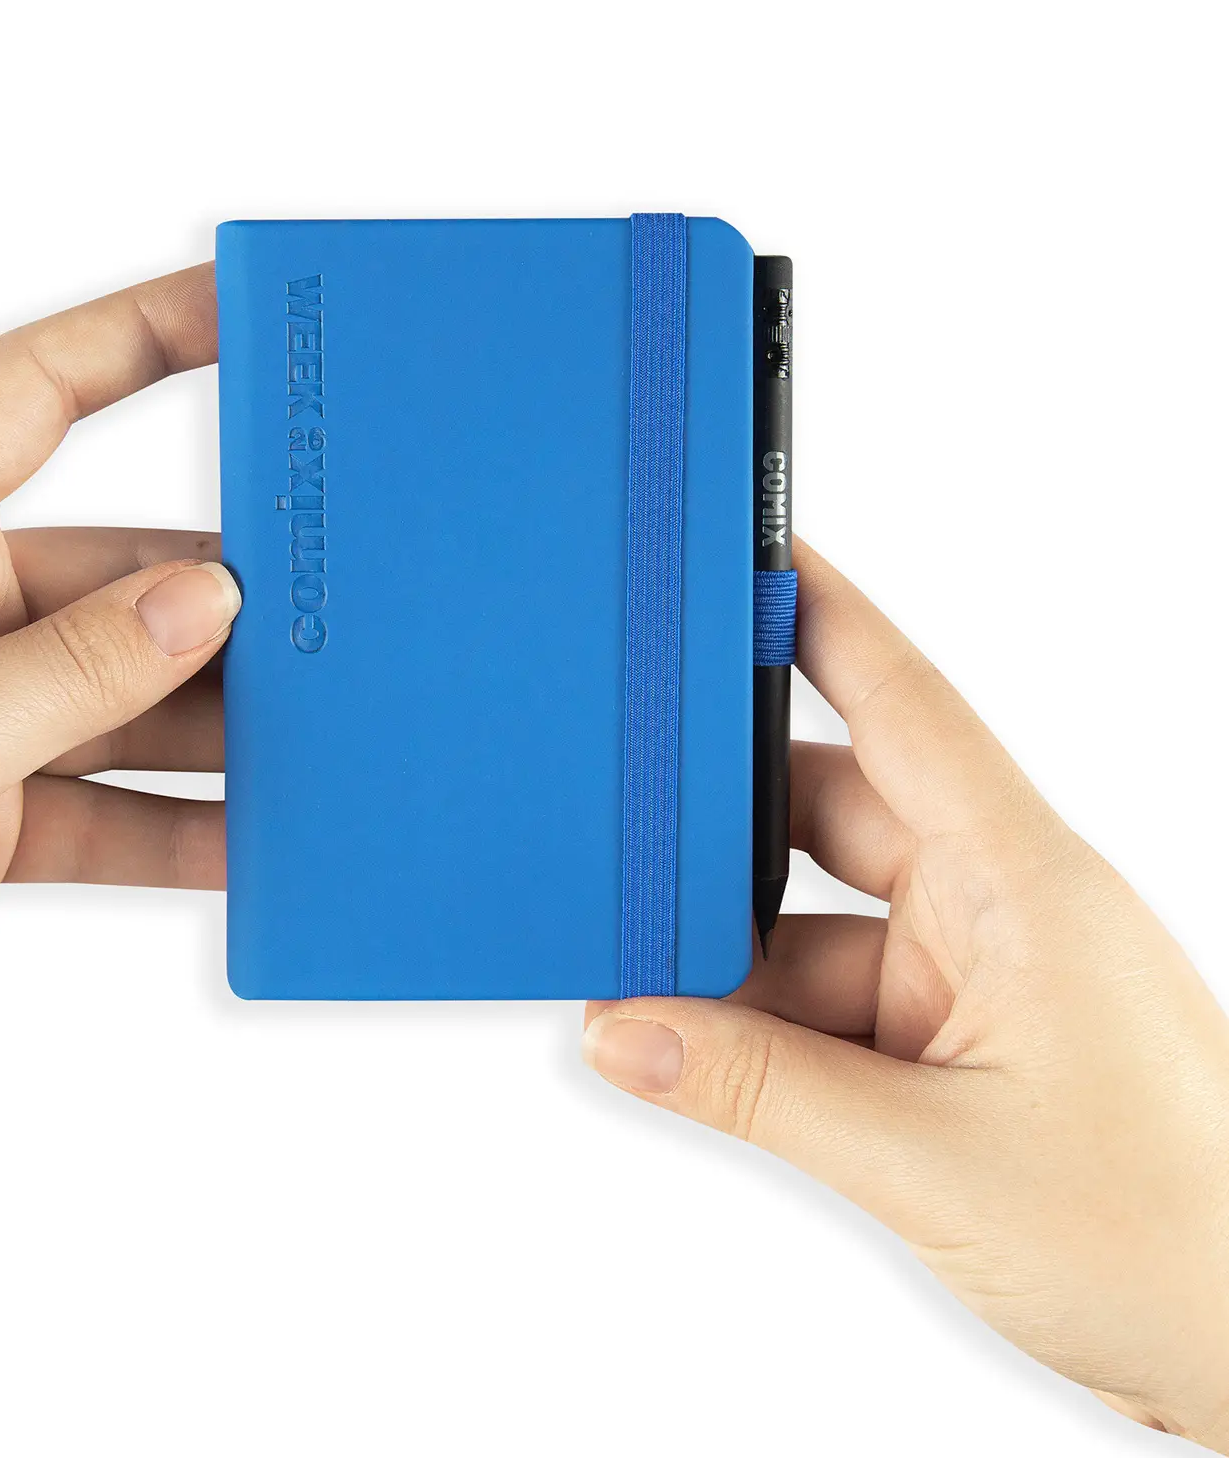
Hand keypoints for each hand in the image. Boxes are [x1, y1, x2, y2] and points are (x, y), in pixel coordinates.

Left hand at [0, 265, 235, 1083]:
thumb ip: (67, 676)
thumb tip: (200, 603)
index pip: (26, 394)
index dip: (133, 335)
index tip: (235, 308)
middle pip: (114, 568)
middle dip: (219, 594)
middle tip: (322, 610)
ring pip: (126, 693)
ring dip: (211, 724)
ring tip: (304, 739)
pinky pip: (109, 801)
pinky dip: (176, 825)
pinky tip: (244, 841)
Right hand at [583, 542, 1228, 1449]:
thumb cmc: (1179, 1240)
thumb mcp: (930, 1160)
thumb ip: (757, 1091)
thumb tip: (625, 1034)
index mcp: (1022, 882)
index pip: (905, 706)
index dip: (823, 620)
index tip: (744, 558)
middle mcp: (996, 907)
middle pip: (828, 813)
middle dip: (724, 827)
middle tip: (627, 824)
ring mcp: (972, 977)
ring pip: (811, 924)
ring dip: (732, 960)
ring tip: (641, 988)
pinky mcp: (952, 1044)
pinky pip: (825, 1001)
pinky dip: (757, 1025)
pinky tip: (695, 1052)